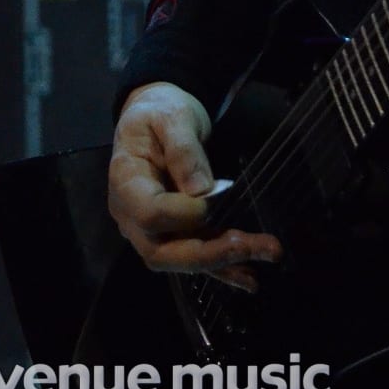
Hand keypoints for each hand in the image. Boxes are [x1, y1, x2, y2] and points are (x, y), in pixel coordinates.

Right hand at [108, 82, 281, 292]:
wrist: (157, 114)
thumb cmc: (160, 112)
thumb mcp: (171, 117)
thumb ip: (183, 150)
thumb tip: (203, 189)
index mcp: (125, 183)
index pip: (150, 213)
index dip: (184, 213)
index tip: (216, 198)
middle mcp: (133, 217)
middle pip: (163, 251)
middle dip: (209, 254)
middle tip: (248, 246)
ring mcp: (151, 230)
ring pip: (182, 259)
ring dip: (224, 262)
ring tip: (264, 256)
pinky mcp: (173, 232)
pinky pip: (195, 256)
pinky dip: (222, 269)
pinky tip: (250, 277)